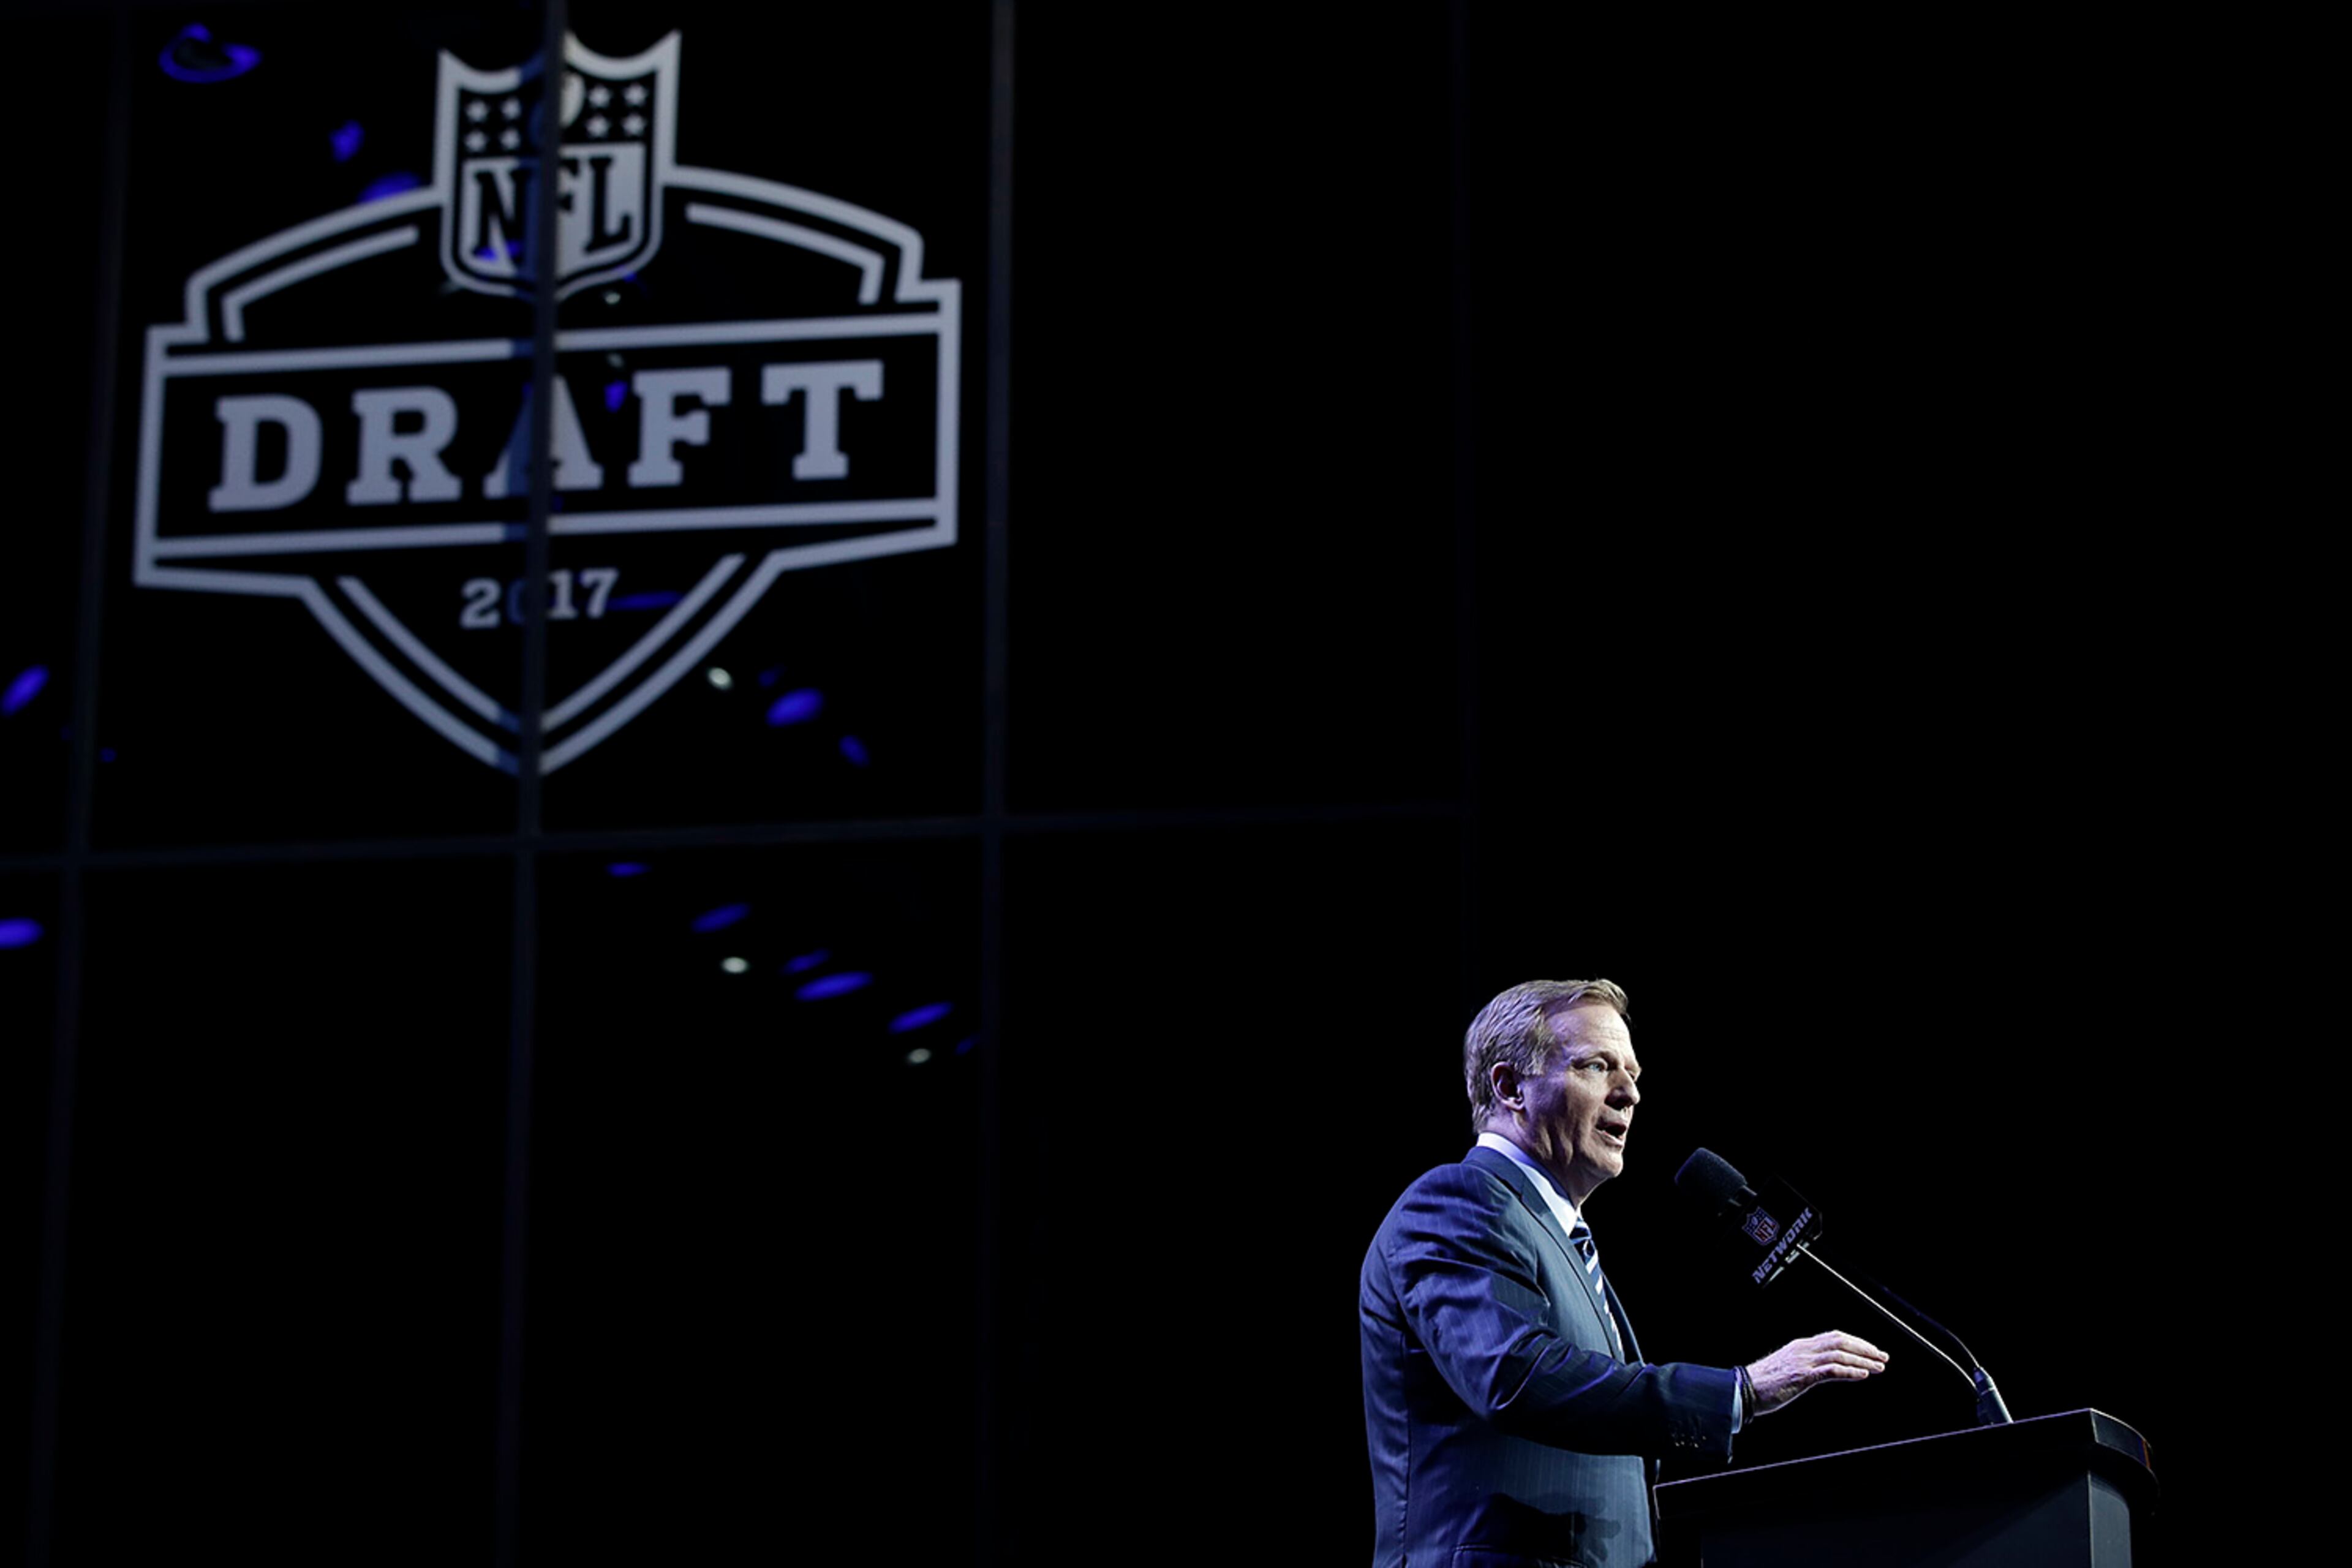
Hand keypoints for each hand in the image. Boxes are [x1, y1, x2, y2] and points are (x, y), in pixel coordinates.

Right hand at [1744, 1331, 1888, 1415]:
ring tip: (1878, 1367)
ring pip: (1839, 1354)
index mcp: (1800, 1346)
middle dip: (1865, 1348)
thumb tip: (1824, 1371)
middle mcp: (1803, 1349)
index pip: (1834, 1337)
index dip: (1856, 1342)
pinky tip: (1862, 1375)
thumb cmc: (1763, 1384)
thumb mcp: (1787, 1369)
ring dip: (1862, 1360)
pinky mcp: (1802, 1376)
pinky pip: (1831, 1371)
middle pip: (1840, 1341)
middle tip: (1882, 1357)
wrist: (1743, 1390)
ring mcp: (1803, 1362)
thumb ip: (1805, 1366)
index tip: (1871, 1350)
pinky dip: (1849, 1371)